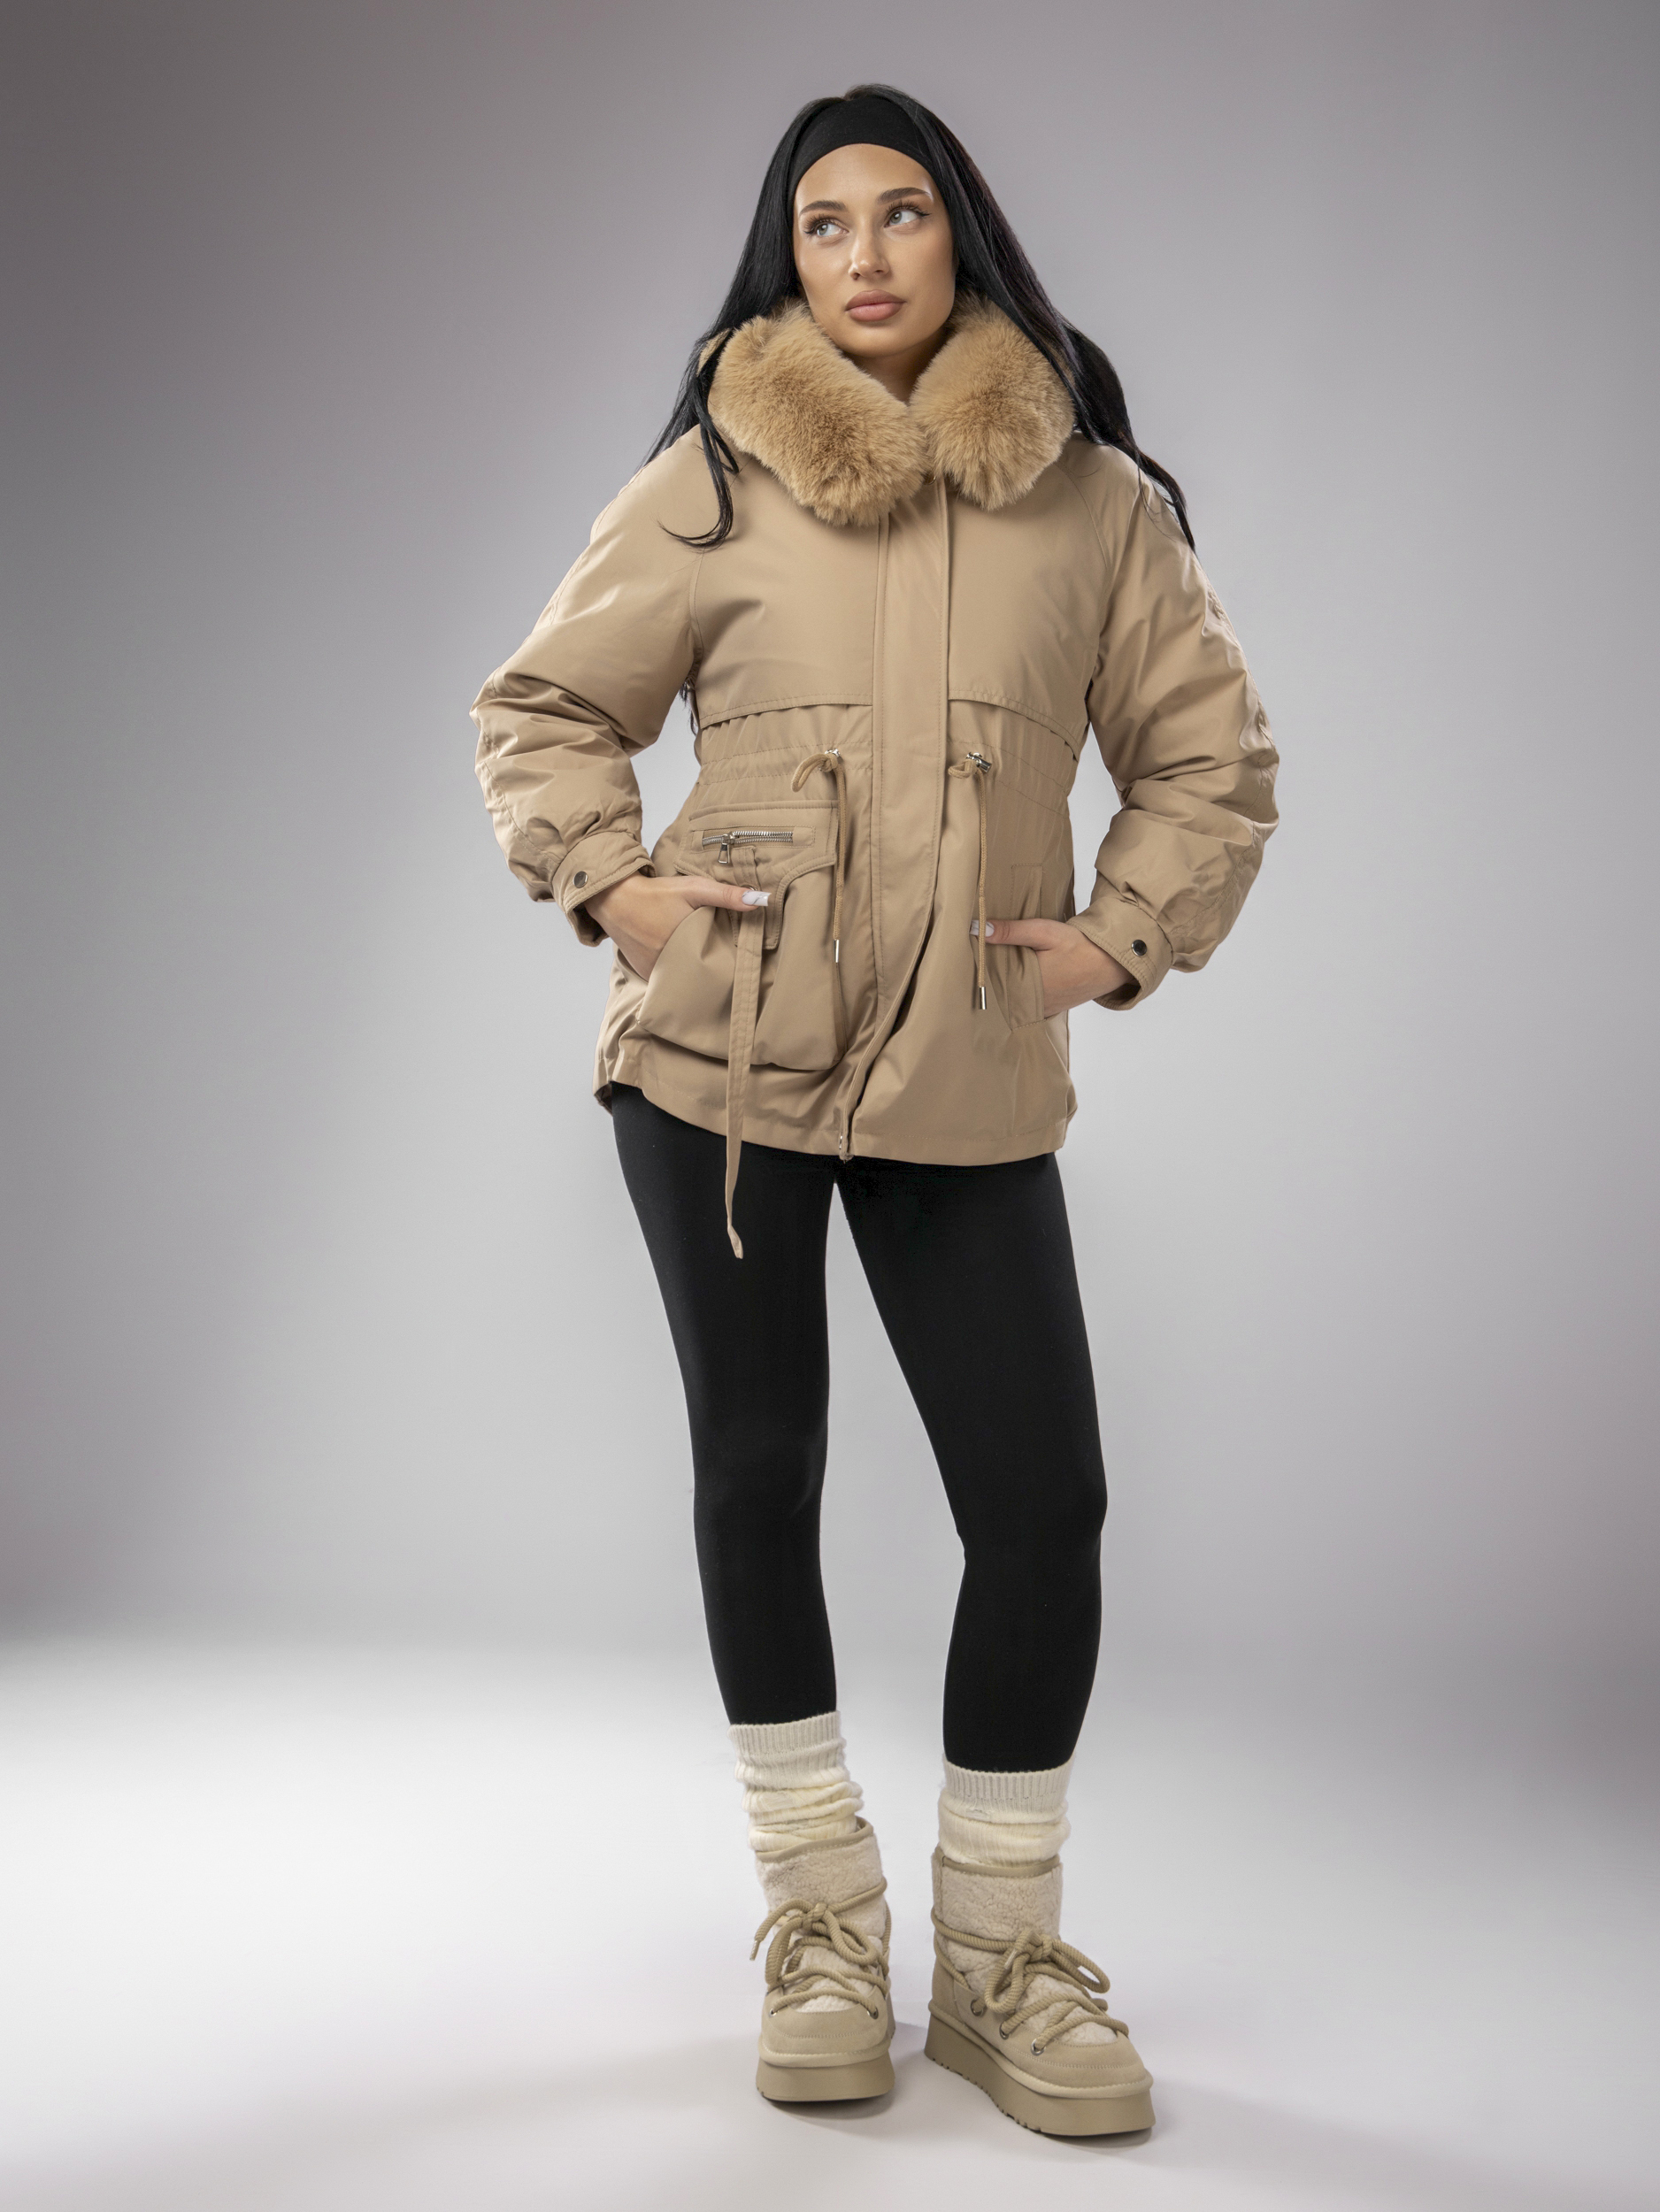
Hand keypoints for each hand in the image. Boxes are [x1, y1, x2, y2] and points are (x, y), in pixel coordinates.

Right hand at [585, 871, 763, 981]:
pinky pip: (665, 978)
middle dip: (711, 971)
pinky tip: (684, 963)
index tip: (739, 964)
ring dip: (692, 973)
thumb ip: (726, 894)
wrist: (615, 899)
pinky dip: (674, 973)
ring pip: (682, 979)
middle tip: (724, 964)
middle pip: (699, 976)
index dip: (728, 966)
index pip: (715, 968)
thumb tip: (760, 900)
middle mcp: (669, 967)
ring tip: (705, 965)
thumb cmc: (656, 893)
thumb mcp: (694, 888)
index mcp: (686, 949)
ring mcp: (655, 972)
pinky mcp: (644, 972)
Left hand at [974, 917, 1130, 1015]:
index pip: (992, 981)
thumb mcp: (1044, 932)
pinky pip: (1029, 1005)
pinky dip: (1022, 996)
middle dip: (992, 981)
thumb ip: (1011, 931)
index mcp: (1027, 985)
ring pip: (1015, 1001)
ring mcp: (1043, 1009)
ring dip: (1007, 989)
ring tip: (996, 972)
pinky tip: (1018, 983)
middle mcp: (1033, 1003)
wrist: (1112, 963)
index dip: (980, 971)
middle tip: (978, 965)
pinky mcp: (1053, 1009)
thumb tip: (978, 928)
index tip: (968, 960)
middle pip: (1002, 993)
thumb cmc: (1079, 946)